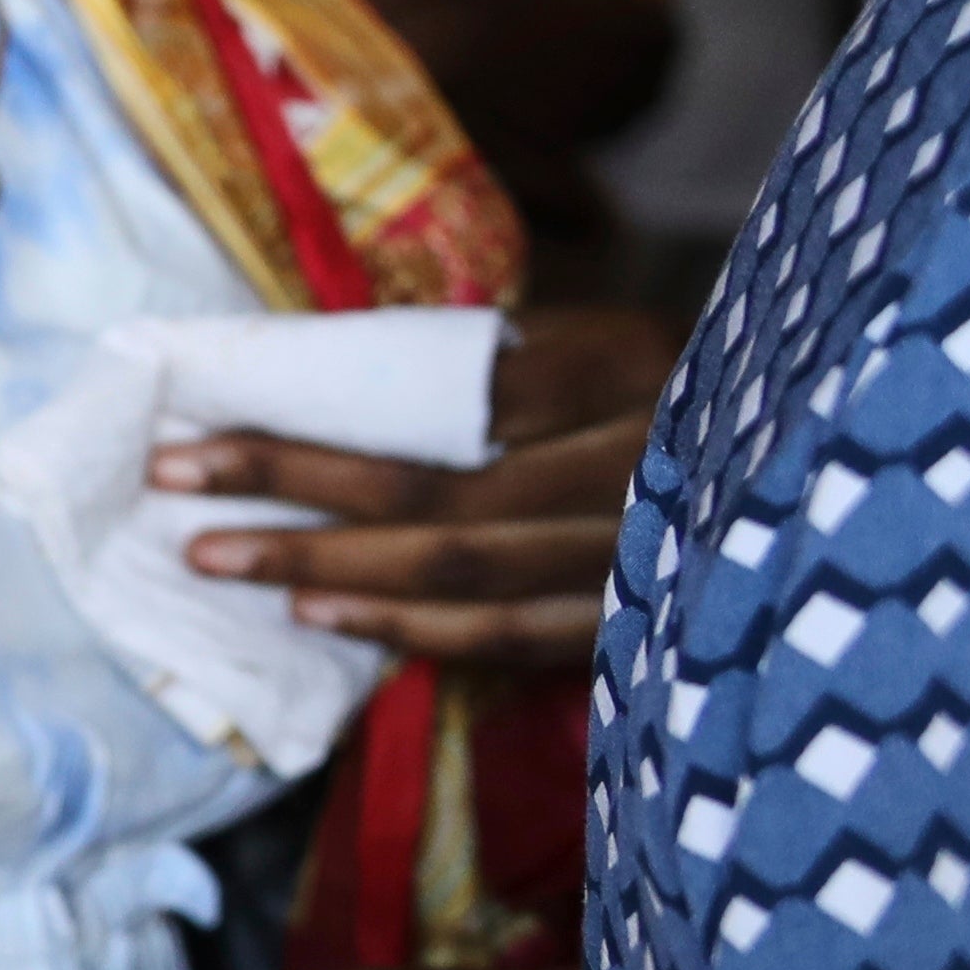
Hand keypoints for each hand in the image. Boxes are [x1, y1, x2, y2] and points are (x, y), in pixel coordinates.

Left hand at [160, 307, 672, 666]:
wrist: (793, 463)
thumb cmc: (643, 380)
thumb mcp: (579, 333)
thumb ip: (473, 356)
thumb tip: (301, 366)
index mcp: (627, 365)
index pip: (450, 401)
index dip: (322, 421)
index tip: (202, 423)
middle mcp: (645, 460)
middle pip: (441, 493)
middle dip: (294, 495)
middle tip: (177, 490)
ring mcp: (646, 554)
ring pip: (465, 575)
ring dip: (331, 571)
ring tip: (220, 558)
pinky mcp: (637, 623)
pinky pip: (508, 635)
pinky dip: (410, 628)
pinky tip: (324, 616)